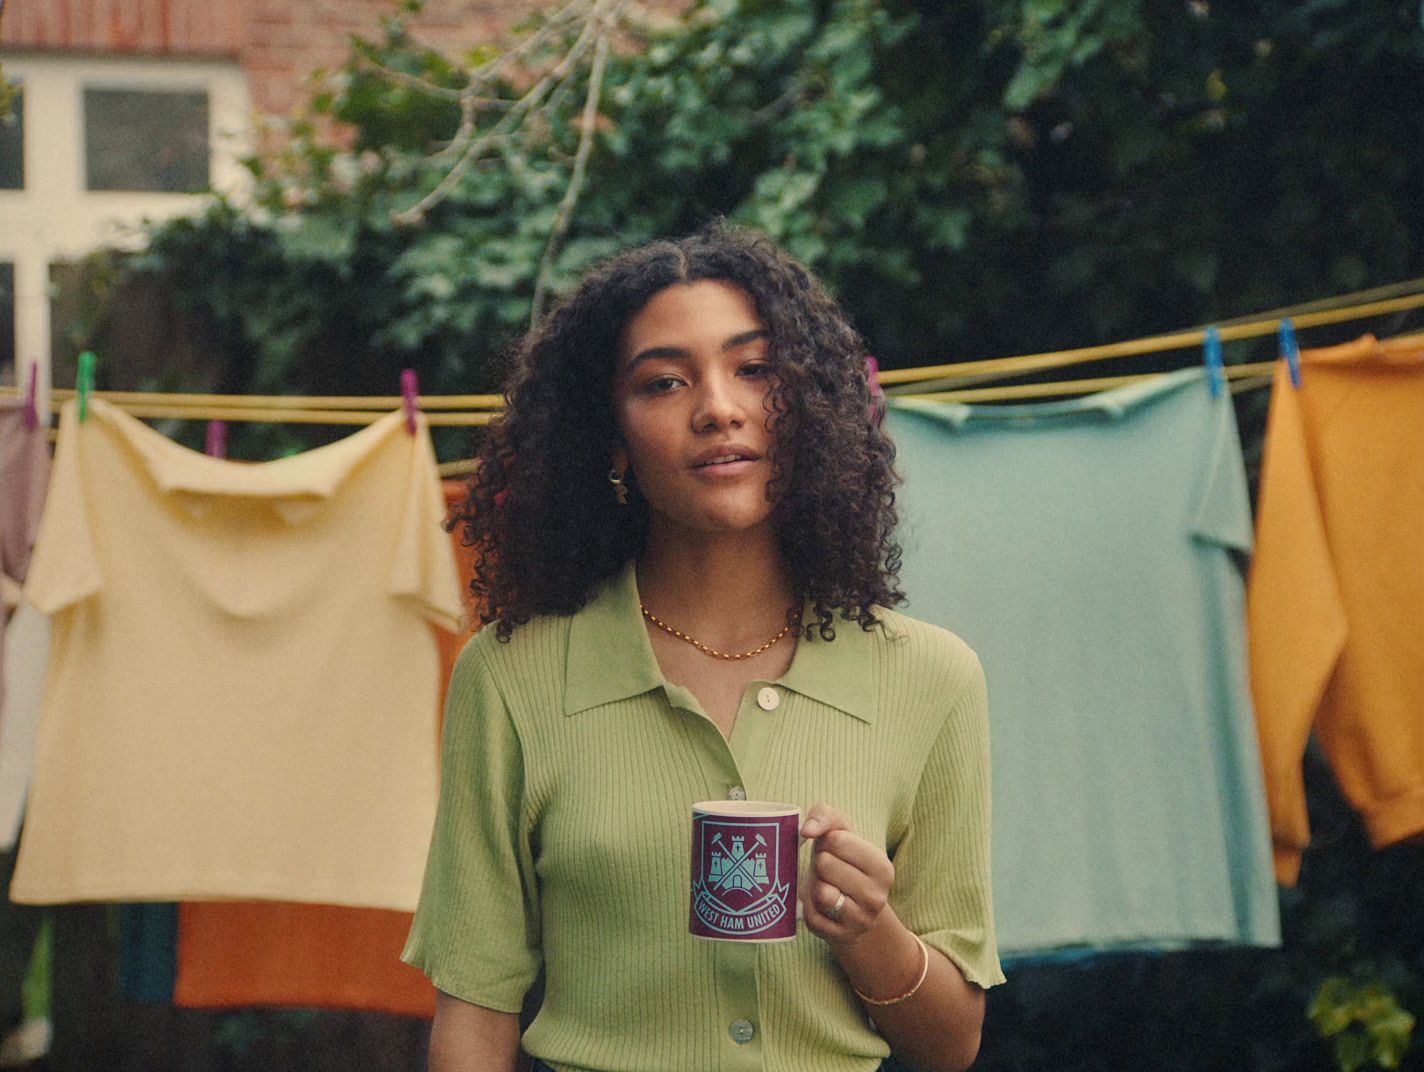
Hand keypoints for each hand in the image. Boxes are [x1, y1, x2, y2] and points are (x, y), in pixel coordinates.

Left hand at [800, 803, 894, 946]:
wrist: (853, 906)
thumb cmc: (843, 860)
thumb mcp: (841, 831)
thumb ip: (825, 816)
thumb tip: (807, 829)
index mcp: (883, 868)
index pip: (836, 840)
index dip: (826, 842)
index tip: (835, 850)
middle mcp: (877, 898)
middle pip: (825, 865)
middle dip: (820, 863)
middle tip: (829, 870)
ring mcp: (860, 921)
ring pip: (820, 892)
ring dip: (815, 884)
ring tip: (826, 885)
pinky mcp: (839, 937)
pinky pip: (811, 915)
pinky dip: (809, 906)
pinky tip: (821, 905)